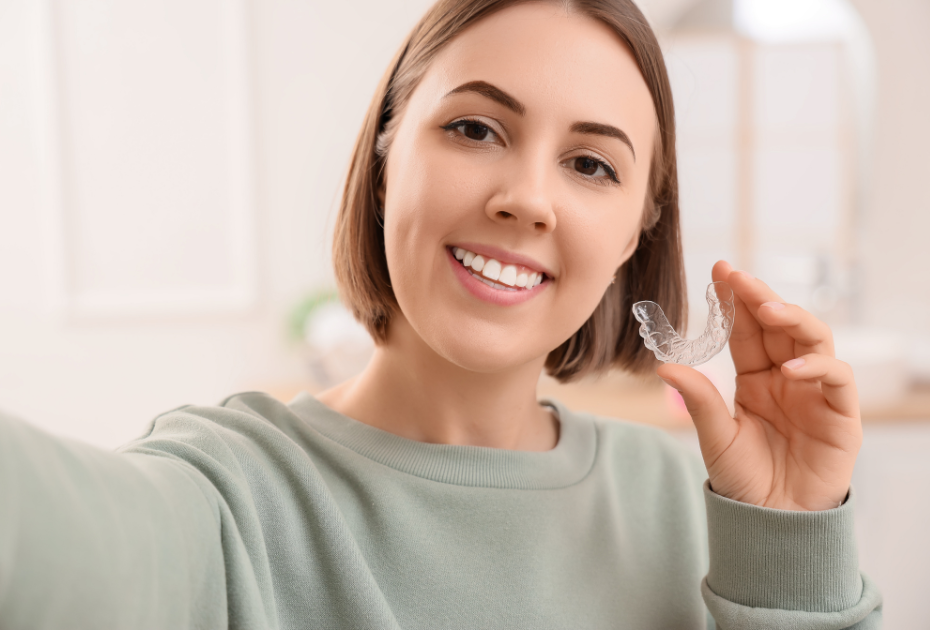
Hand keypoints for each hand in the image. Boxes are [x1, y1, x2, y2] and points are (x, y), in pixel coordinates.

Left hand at [656, 260, 861, 510]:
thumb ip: (698, 399)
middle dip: (759, 297)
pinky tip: (790, 369)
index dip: (735, 300)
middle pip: (779, 324)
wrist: (773, 521)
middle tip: (737, 277)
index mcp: (755, 377)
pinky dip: (817, 366)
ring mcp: (816, 391)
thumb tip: (663, 365)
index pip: (746, 329)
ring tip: (766, 310)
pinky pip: (837, 377)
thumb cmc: (744, 479)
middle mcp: (787, 377)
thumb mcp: (715, 436)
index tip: (719, 271)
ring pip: (813, 338)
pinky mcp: (841, 413)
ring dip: (792, 318)